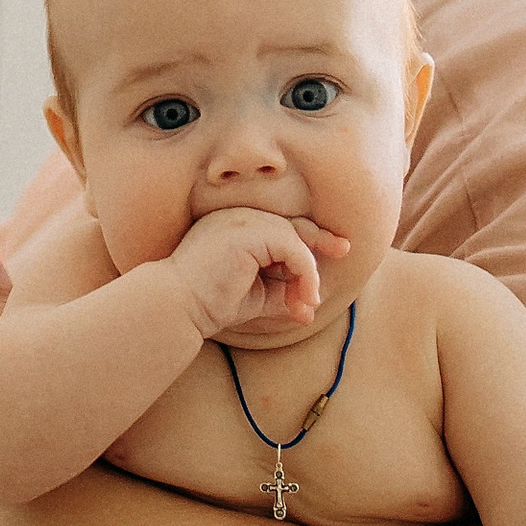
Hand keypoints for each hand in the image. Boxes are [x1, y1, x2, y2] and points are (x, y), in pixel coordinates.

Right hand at [164, 206, 345, 337]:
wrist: (181, 304)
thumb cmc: (211, 302)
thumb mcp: (255, 297)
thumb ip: (281, 296)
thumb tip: (308, 310)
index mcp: (236, 226)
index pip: (279, 226)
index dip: (308, 238)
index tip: (335, 250)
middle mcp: (239, 215)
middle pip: (291, 224)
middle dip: (321, 238)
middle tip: (344, 249)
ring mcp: (243, 219)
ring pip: (294, 237)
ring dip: (308, 271)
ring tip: (308, 300)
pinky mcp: (249, 231)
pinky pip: (292, 248)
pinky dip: (304, 272)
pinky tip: (304, 295)